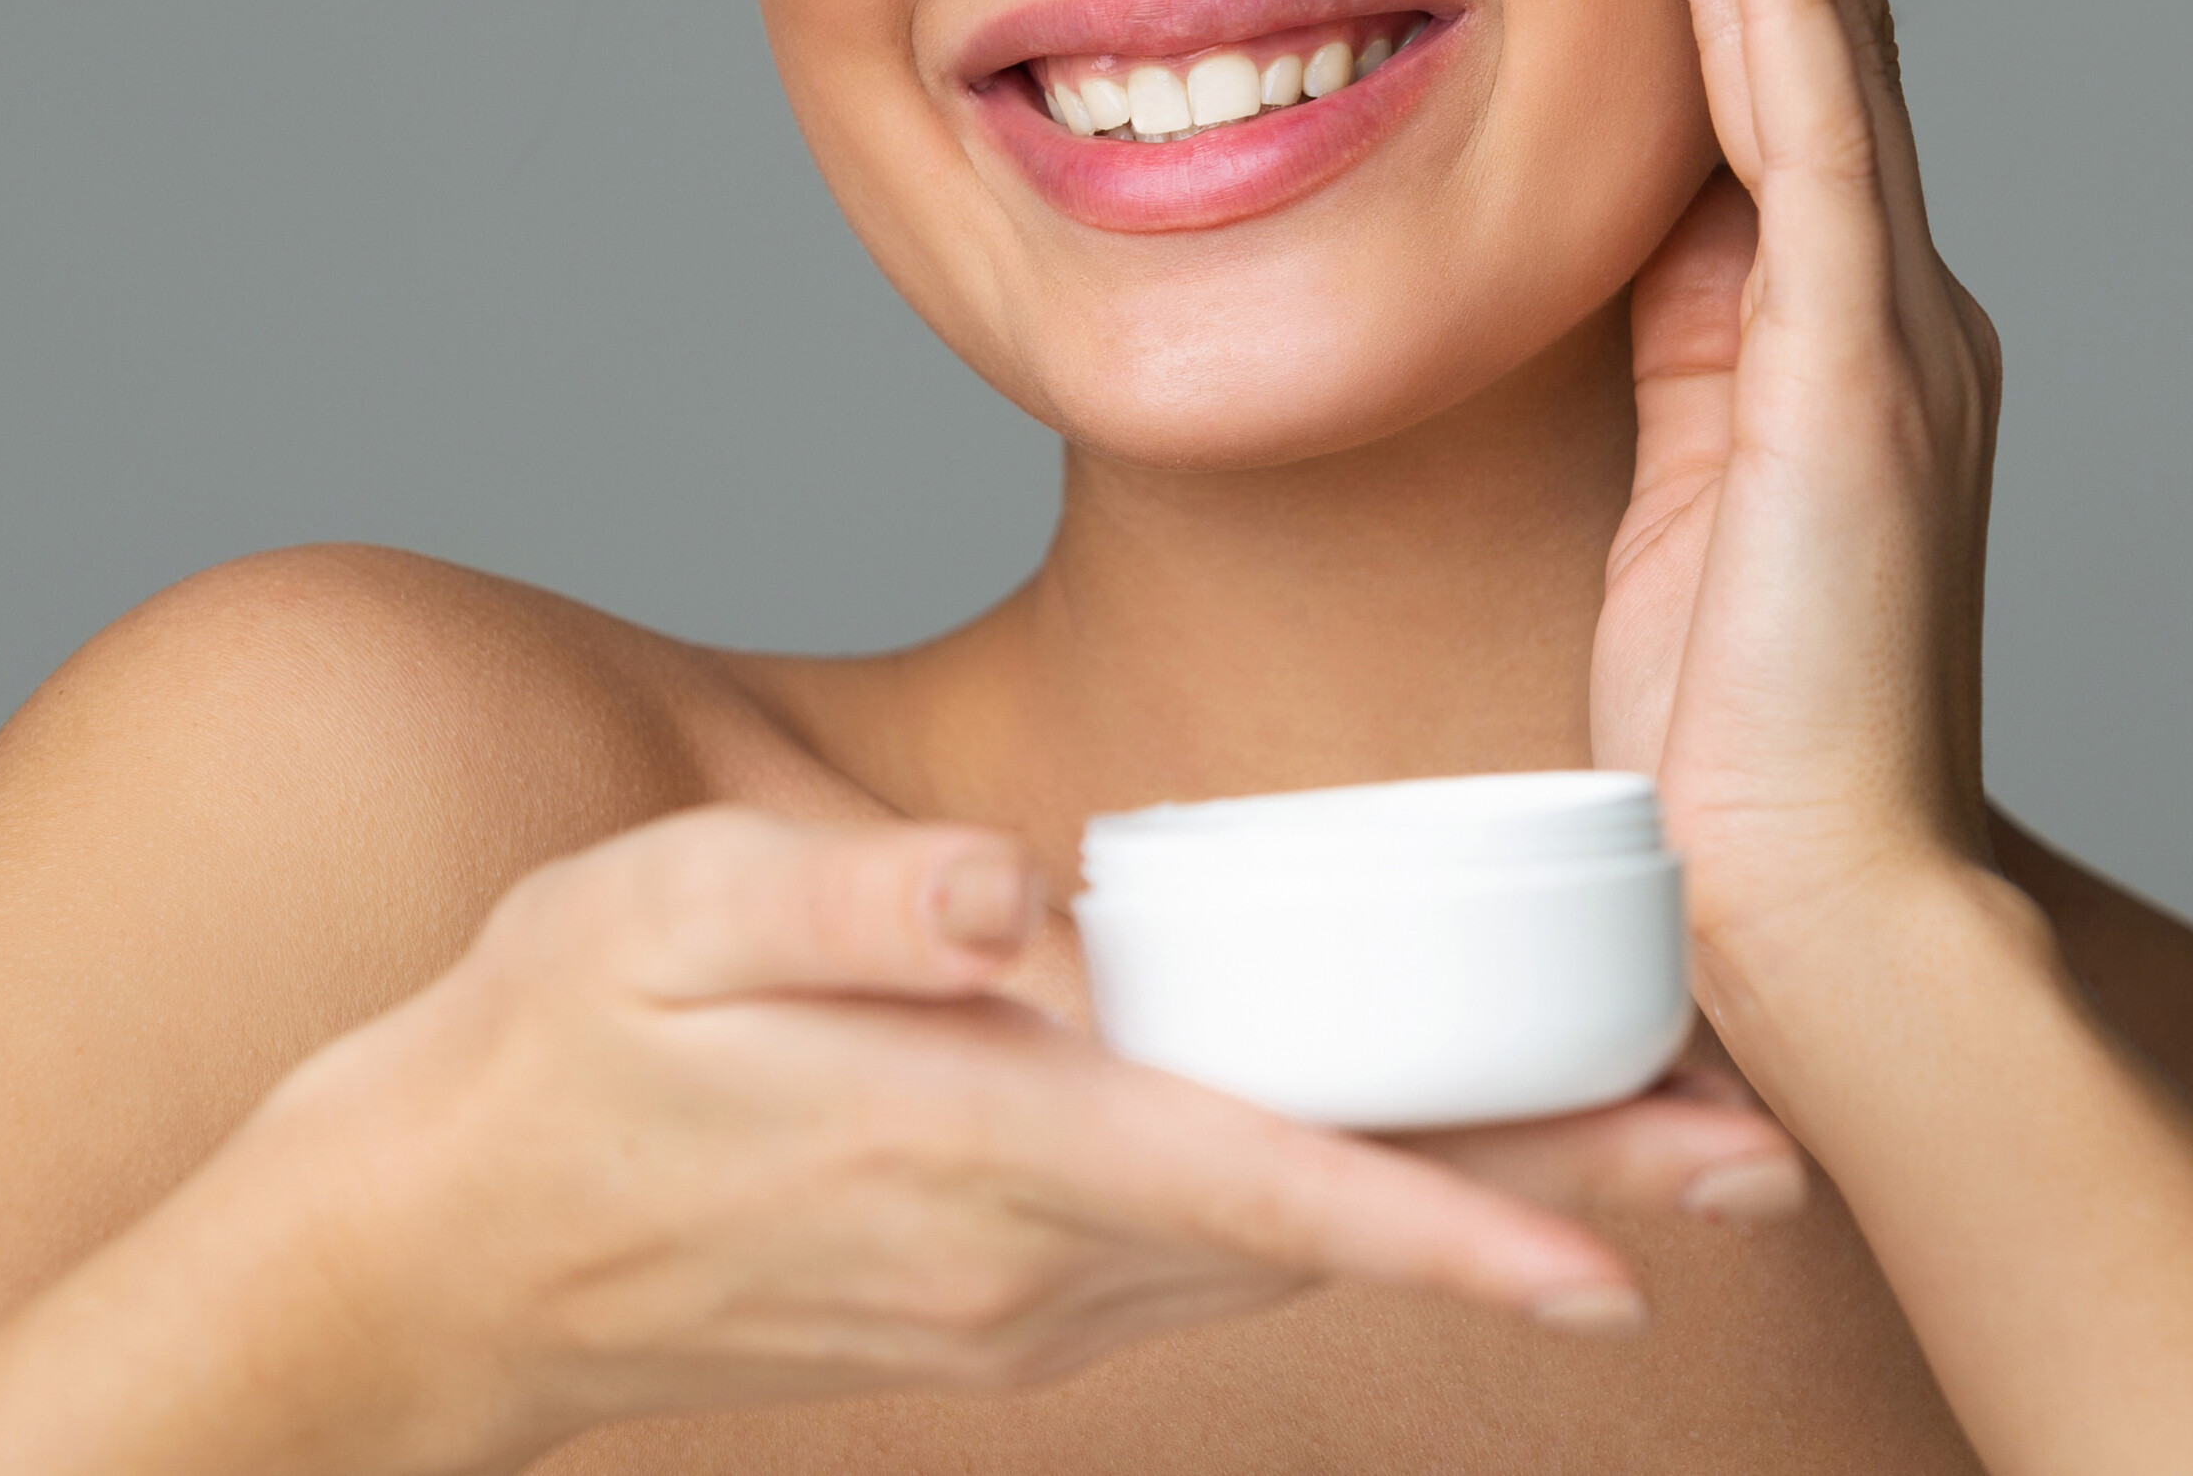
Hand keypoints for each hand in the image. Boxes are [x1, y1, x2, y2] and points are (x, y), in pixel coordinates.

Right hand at [96, 806, 1796, 1471]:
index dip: (1442, 1223)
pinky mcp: (1008, 1296)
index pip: (1251, 1188)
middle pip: (1332, 1225)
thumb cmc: (548, 1048)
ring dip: (1484, 1207)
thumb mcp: (657, 917)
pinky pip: (1224, 1248)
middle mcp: (1027, 1260)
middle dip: (1552, 1203)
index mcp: (962, 1149)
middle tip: (1757, 1166)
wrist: (434, 1250)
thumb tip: (1014, 890)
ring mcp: (1024, 1301)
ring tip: (1661, 1155)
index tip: (1618, 1253)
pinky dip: (1360, 1209)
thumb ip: (848, 904)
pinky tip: (1442, 1163)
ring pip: (1299, 1246)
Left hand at [1593, 0, 2002, 977]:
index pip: (1775, 85)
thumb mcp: (1687, 496)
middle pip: (1804, 21)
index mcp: (1825, 330)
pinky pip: (1801, 127)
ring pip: (1809, 35)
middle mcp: (1877, 296)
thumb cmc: (1733, 730)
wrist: (1804, 895)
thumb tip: (1648, 233)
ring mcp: (1878, 320)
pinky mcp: (1848, 365)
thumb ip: (1686, 355)